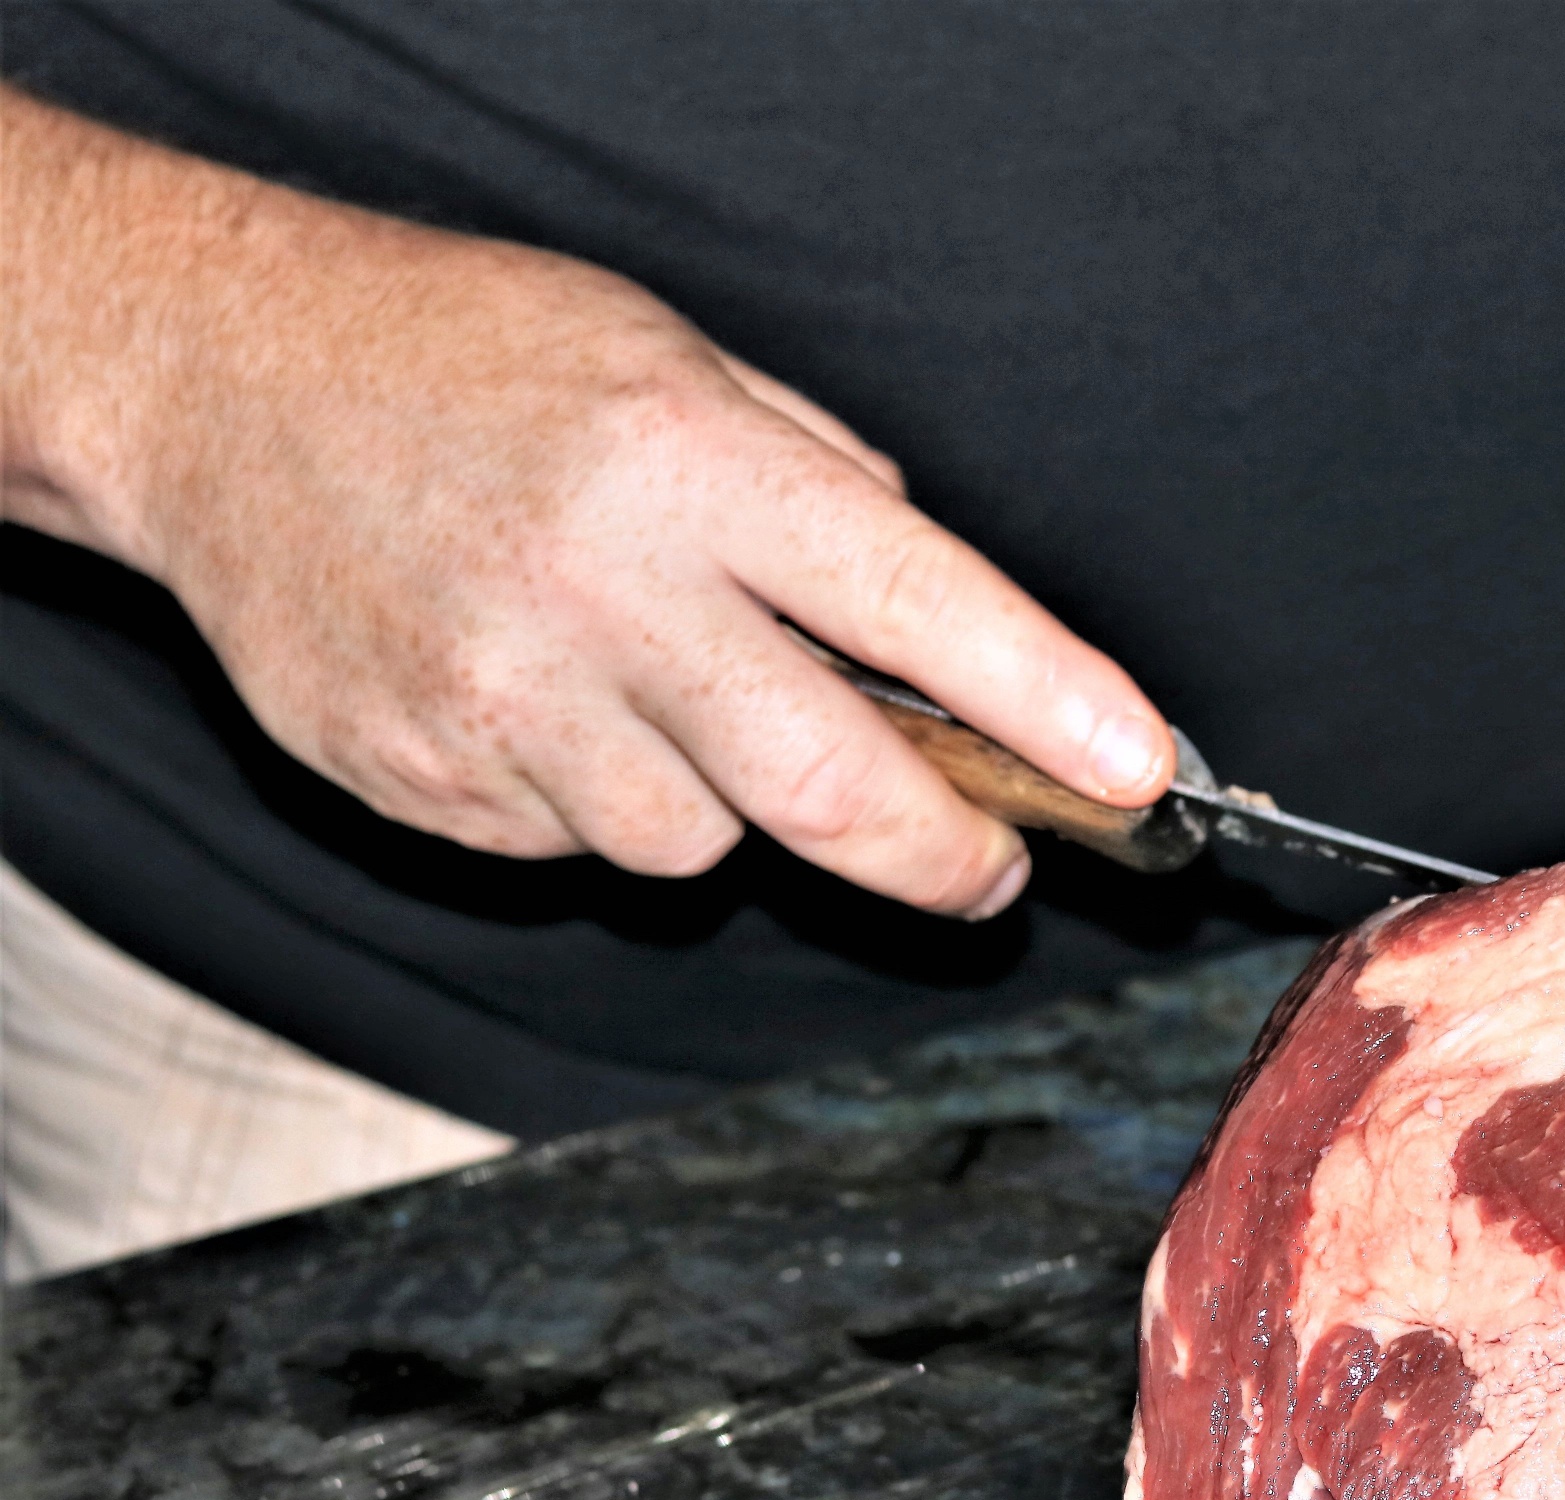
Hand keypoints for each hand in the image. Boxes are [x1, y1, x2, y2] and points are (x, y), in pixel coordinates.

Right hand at [5, 94, 1166, 918]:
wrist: (217, 383)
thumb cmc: (475, 363)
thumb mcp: (681, 364)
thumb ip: (827, 495)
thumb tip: (956, 635)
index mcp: (693, 463)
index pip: (920, 607)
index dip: (1049, 705)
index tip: (1137, 769)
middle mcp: (604, 589)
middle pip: (832, 793)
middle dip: (947, 855)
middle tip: (990, 862)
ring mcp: (500, 698)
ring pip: (701, 848)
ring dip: (732, 808)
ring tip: (668, 697)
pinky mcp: (425, 779)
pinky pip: (578, 849)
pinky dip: (600, 805)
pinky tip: (552, 706)